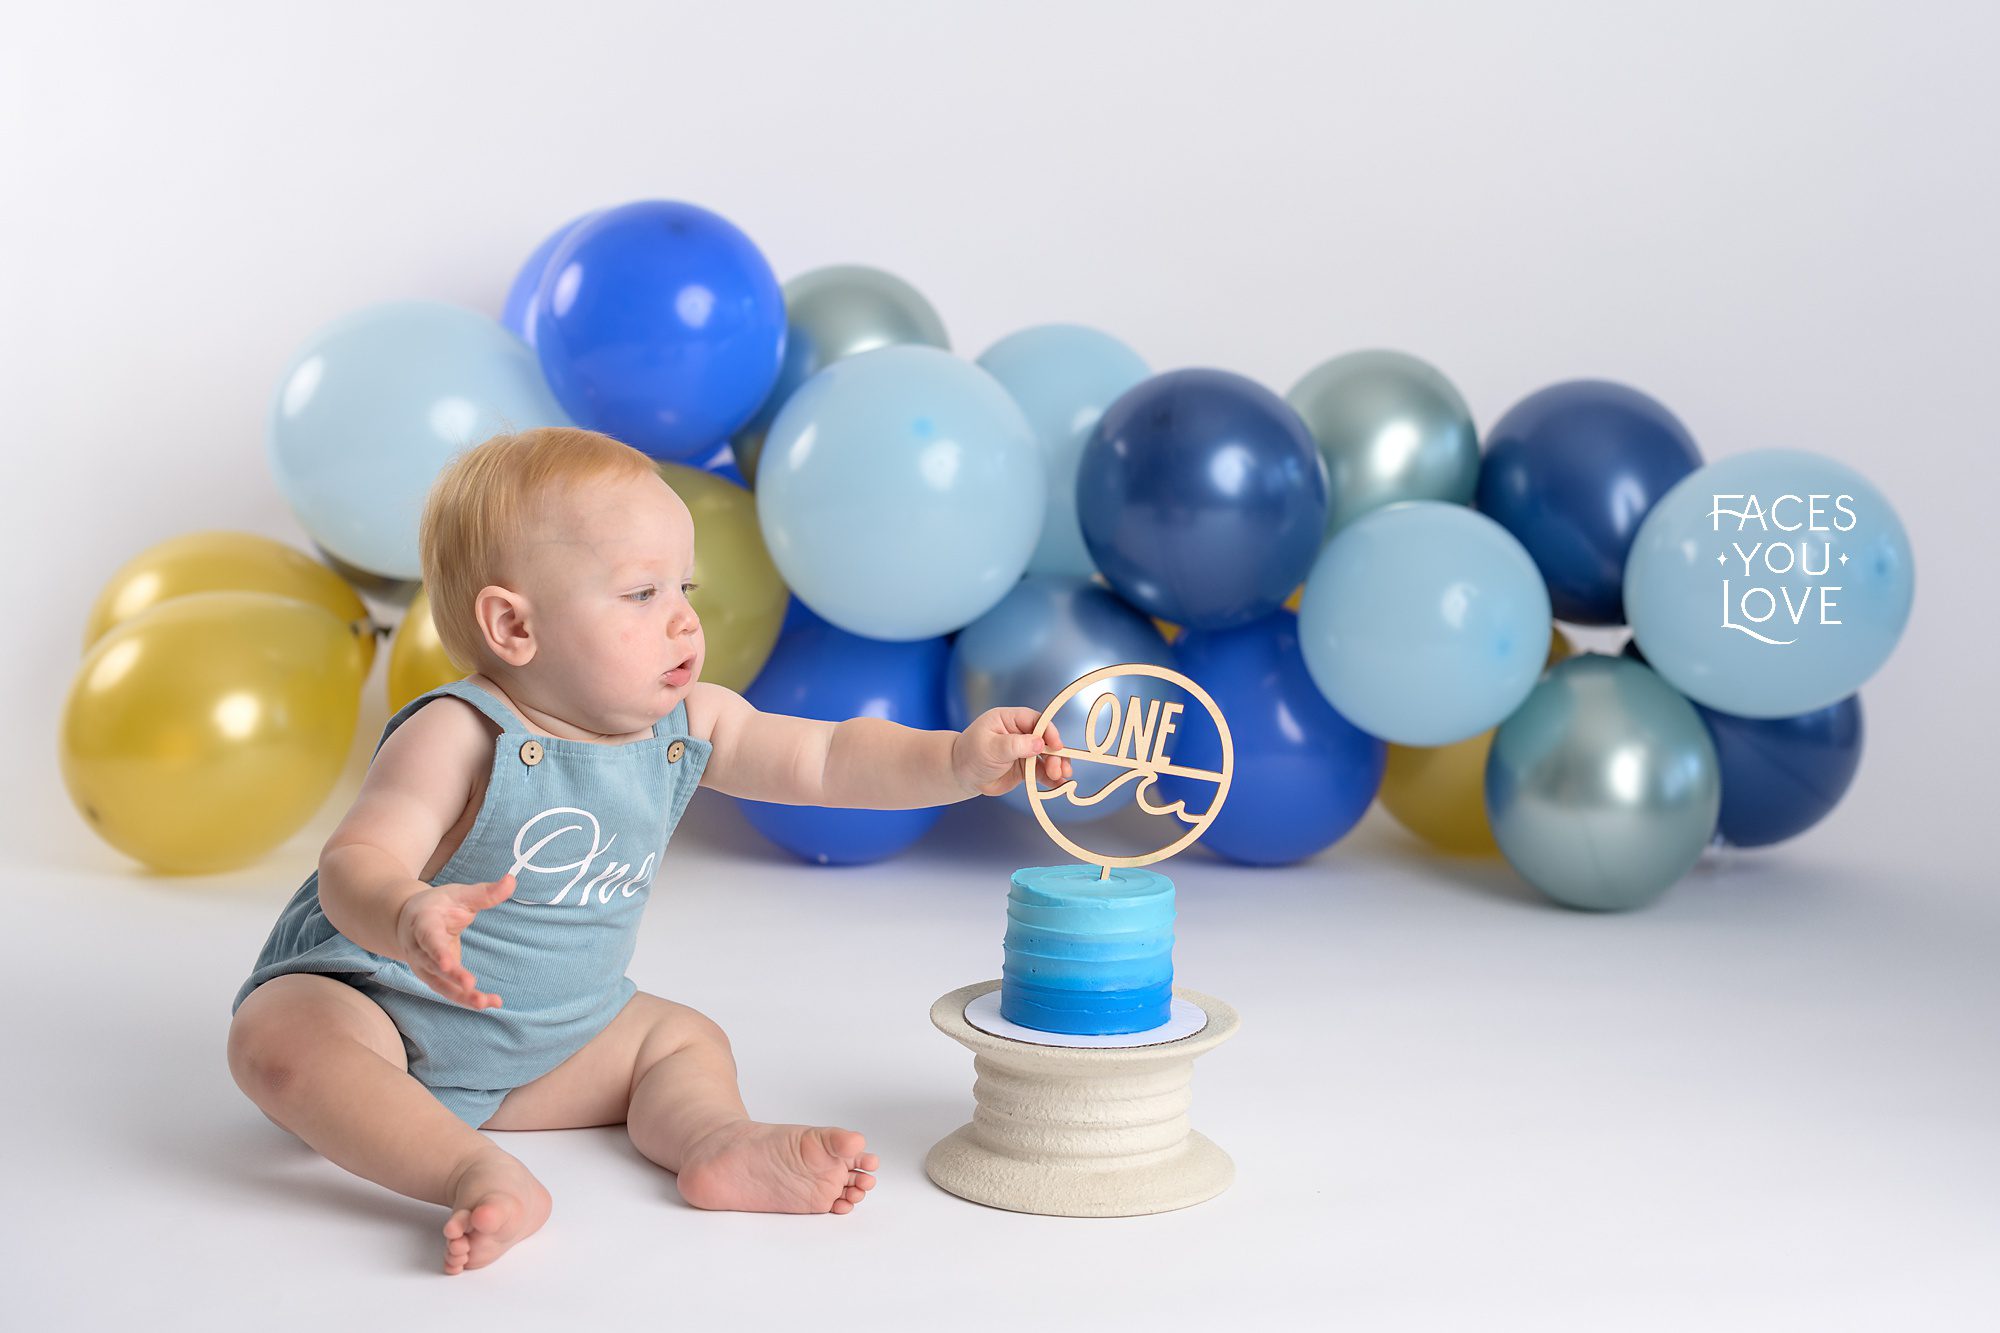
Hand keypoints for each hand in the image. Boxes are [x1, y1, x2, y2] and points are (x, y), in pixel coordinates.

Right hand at [393, 874, 515, 1009]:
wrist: (410, 920)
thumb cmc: (439, 905)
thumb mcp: (460, 894)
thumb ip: (485, 893)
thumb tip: (512, 881)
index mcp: (423, 924)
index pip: (429, 939)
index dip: (438, 953)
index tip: (448, 964)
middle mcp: (419, 950)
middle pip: (434, 967)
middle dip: (452, 978)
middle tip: (471, 987)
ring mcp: (424, 967)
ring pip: (441, 985)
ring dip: (462, 996)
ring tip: (486, 1003)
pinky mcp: (434, 978)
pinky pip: (450, 992)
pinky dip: (467, 999)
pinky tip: (490, 1003)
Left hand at [953, 707, 1071, 797]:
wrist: (961, 775)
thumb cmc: (970, 755)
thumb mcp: (991, 748)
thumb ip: (1015, 745)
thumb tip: (1040, 743)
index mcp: (1010, 719)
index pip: (1036, 721)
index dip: (1049, 732)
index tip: (1056, 746)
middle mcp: (1020, 733)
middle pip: (1046, 740)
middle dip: (1055, 754)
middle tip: (1058, 769)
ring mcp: (1024, 751)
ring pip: (1047, 756)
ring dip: (1057, 766)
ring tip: (1062, 778)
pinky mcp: (1026, 768)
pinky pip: (1042, 772)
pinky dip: (1051, 779)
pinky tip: (1060, 786)